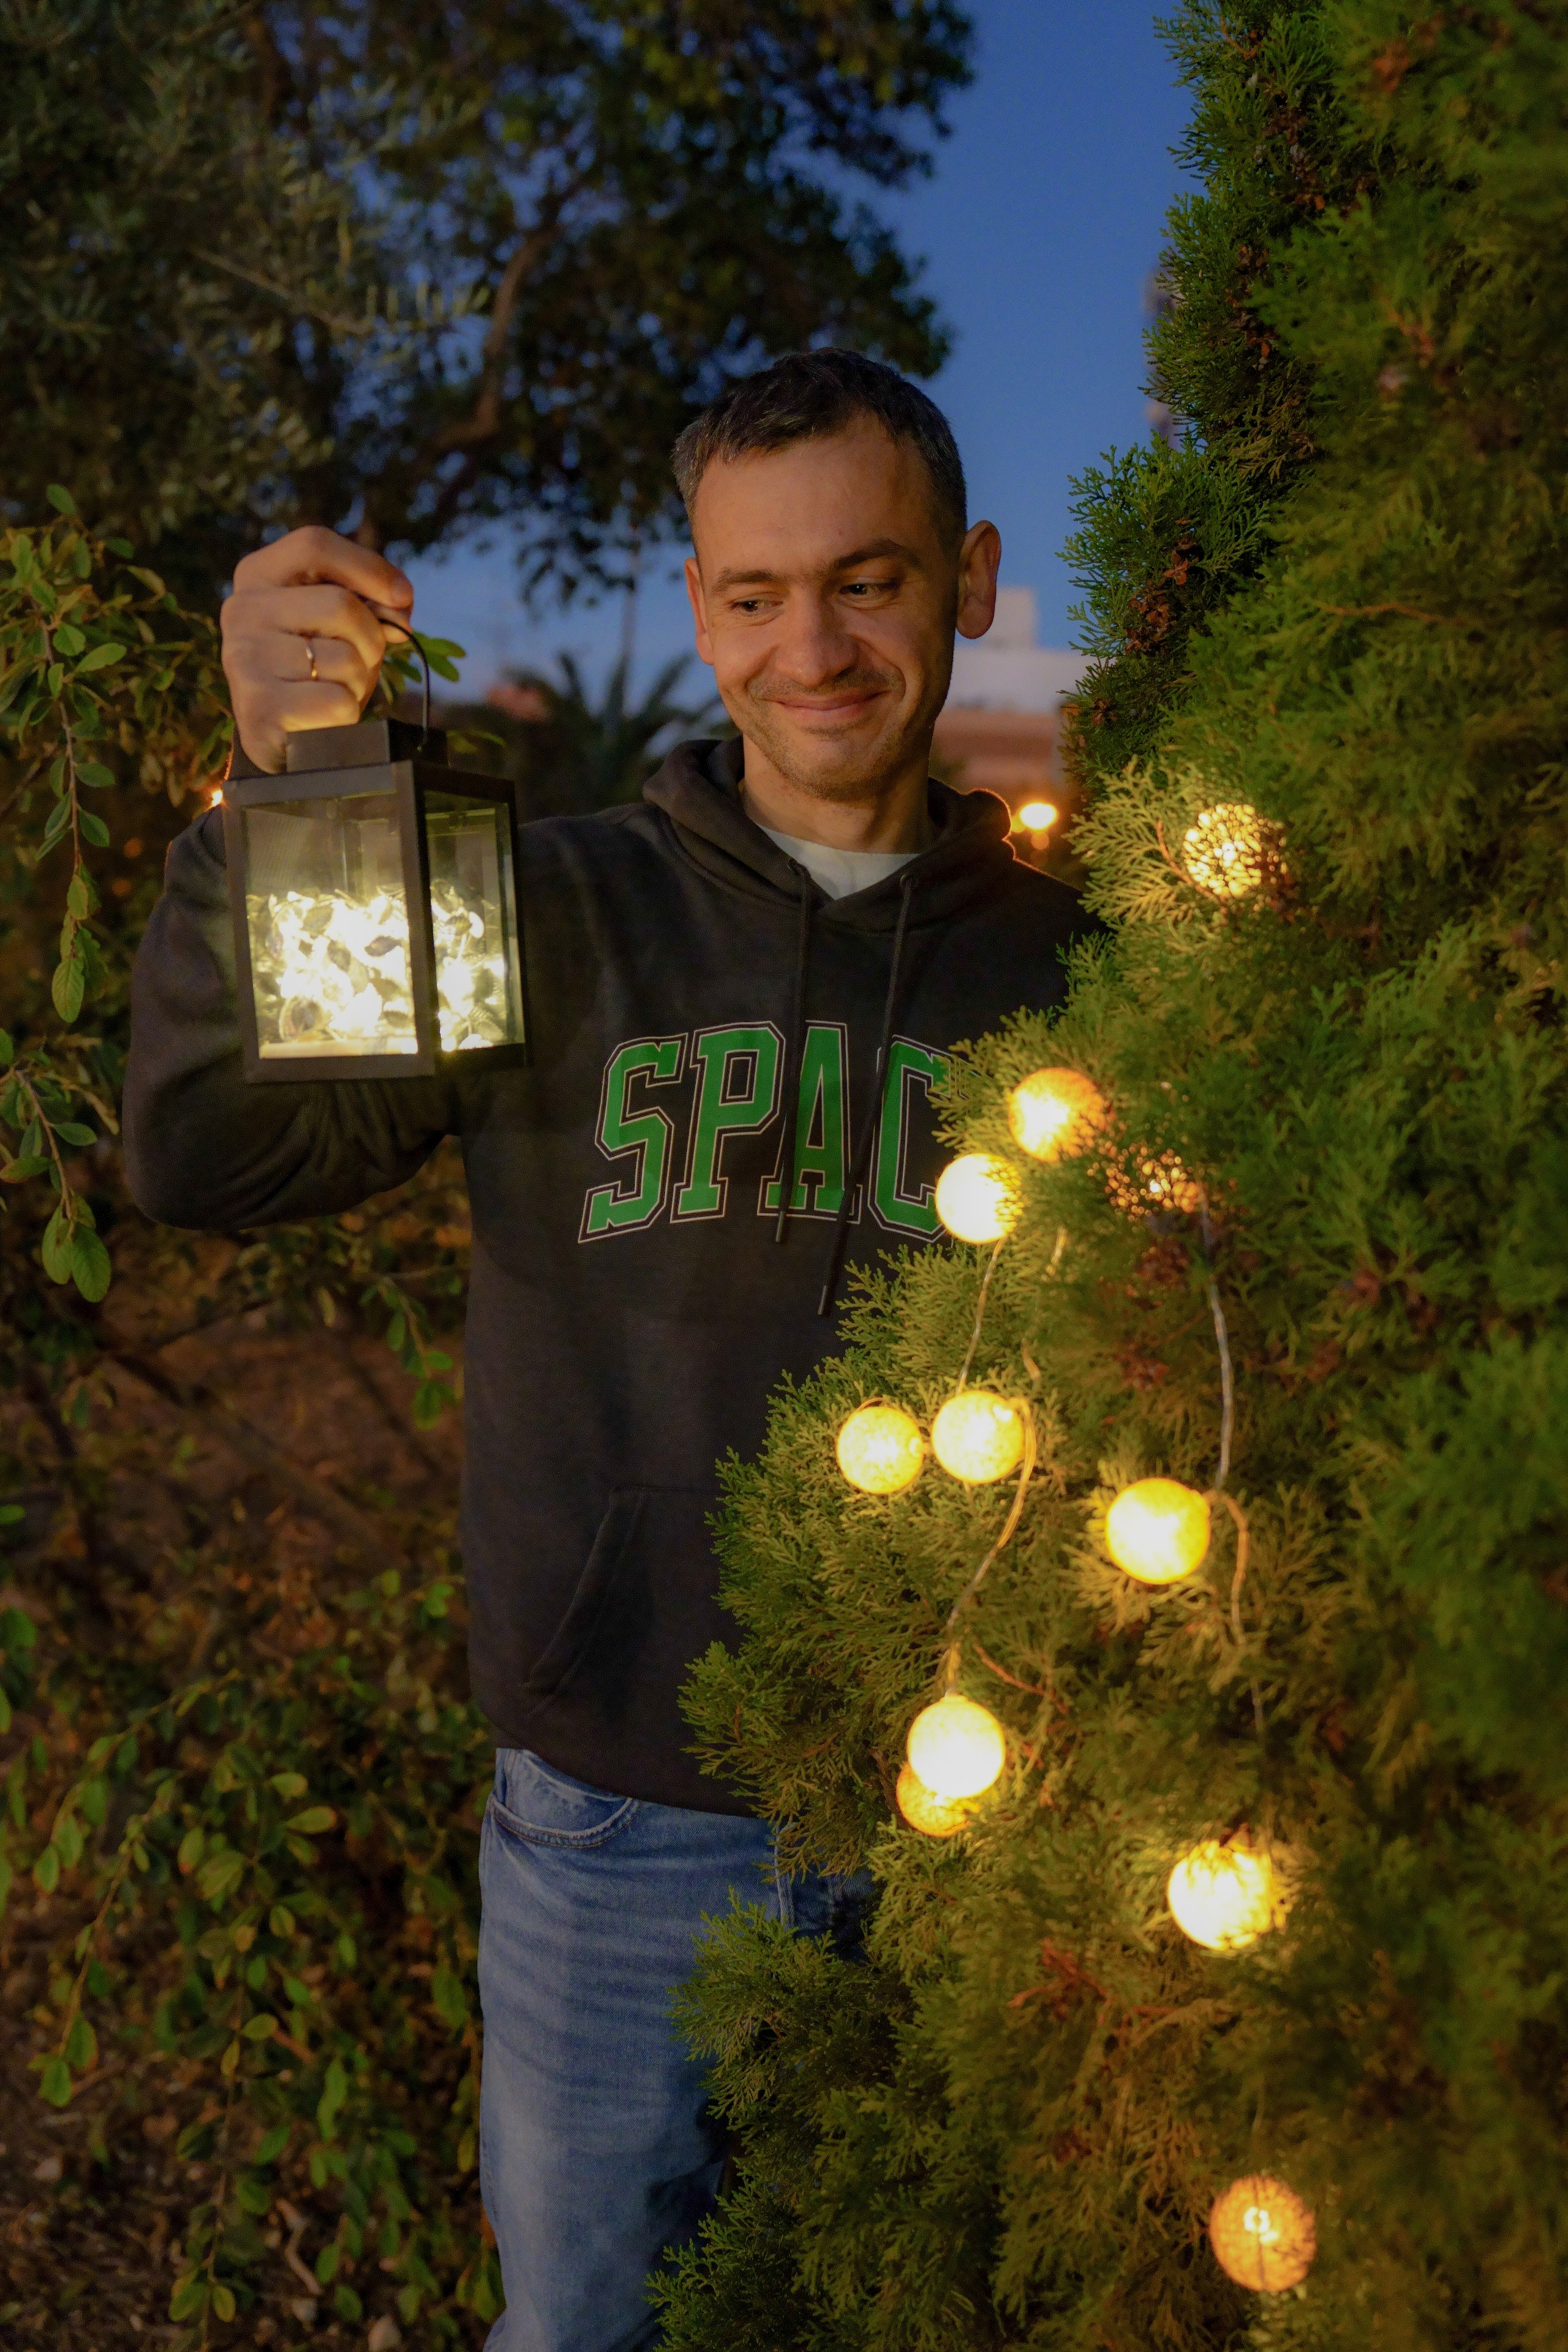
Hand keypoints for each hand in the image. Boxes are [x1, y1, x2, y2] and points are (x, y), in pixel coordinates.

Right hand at [220, 527, 413, 773]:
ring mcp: (246, 658)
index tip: (403, 597)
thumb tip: (399, 610)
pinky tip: (325, 717)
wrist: (275, 736)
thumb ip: (368, 604)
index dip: (369, 567)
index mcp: (257, 576)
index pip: (314, 545)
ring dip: (358, 680)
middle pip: (340, 604)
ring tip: (335, 689)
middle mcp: (243, 609)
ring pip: (345, 658)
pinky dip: (347, 712)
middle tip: (363, 660)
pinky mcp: (259, 706)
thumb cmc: (314, 670)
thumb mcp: (336, 625)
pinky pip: (338, 701)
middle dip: (371, 638)